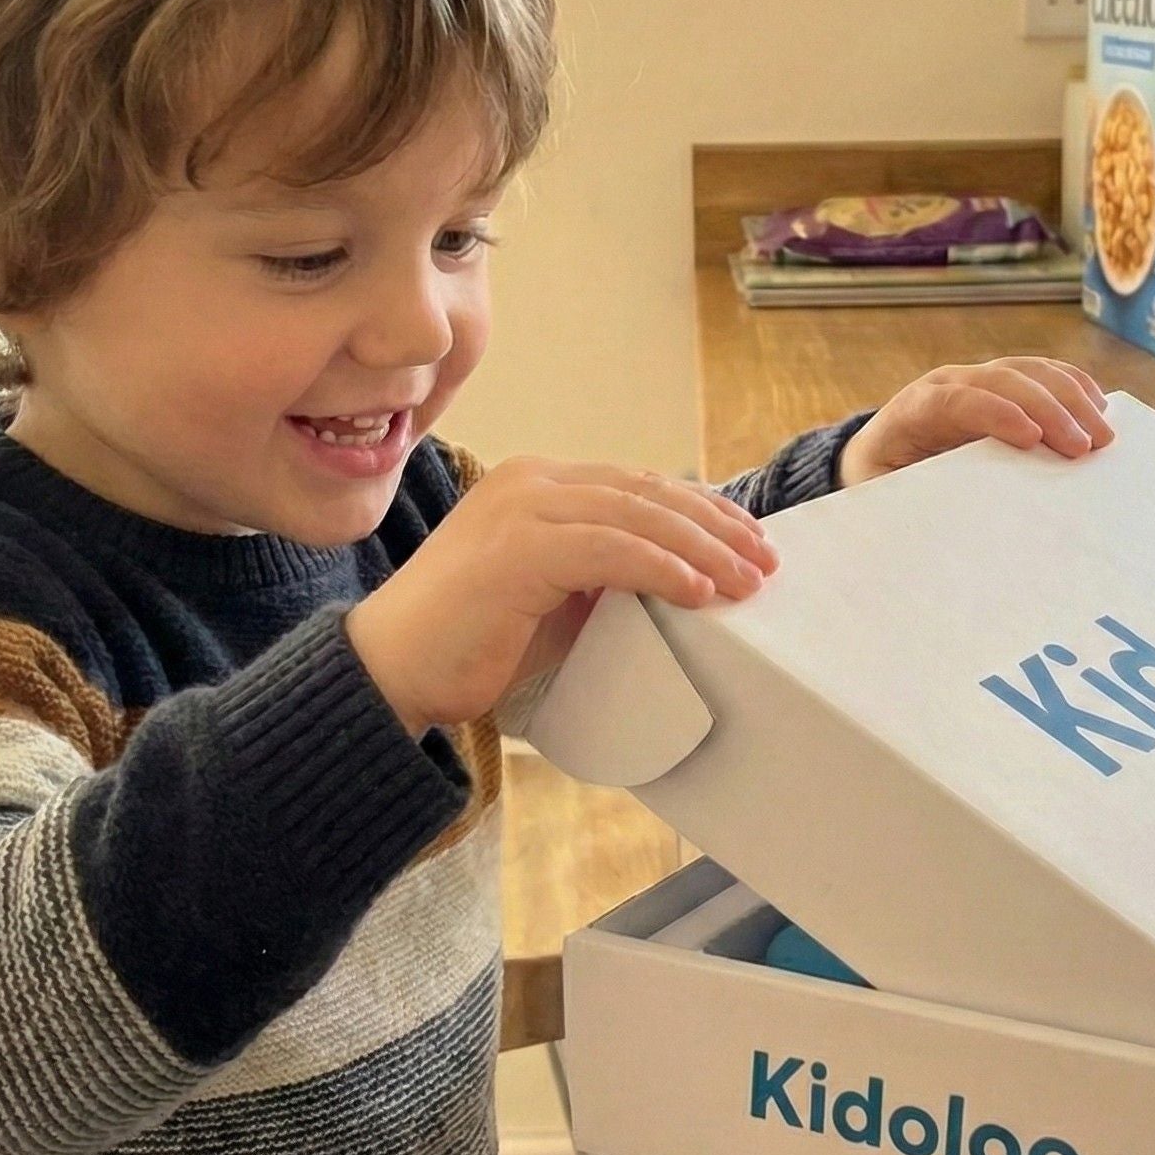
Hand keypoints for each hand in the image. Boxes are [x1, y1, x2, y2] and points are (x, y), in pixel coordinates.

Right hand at [345, 457, 778, 733]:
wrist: (389, 671)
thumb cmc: (471, 645)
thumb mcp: (554, 598)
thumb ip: (604, 576)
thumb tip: (682, 582)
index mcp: (538, 486)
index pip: (638, 486)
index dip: (701, 510)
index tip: (750, 541)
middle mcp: (530, 483)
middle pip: (647, 491)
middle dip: (715, 526)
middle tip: (765, 561)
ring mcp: (521, 509)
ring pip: (636, 514)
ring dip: (702, 549)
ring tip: (746, 582)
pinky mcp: (517, 548)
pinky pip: (610, 549)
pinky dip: (661, 568)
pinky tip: (699, 592)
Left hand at [836, 357, 1113, 487]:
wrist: (875, 457)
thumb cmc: (883, 485)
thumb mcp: (886, 496)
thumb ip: (912, 500)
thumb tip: (947, 530)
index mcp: (914, 410)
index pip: (956, 401)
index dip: (994, 413)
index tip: (1032, 438)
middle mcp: (947, 384)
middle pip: (1003, 380)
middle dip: (1048, 408)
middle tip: (1084, 447)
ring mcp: (976, 378)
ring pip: (1028, 372)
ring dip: (1070, 397)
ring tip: (1103, 434)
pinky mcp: (999, 384)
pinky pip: (1040, 373)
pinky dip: (1072, 385)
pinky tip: (1099, 405)